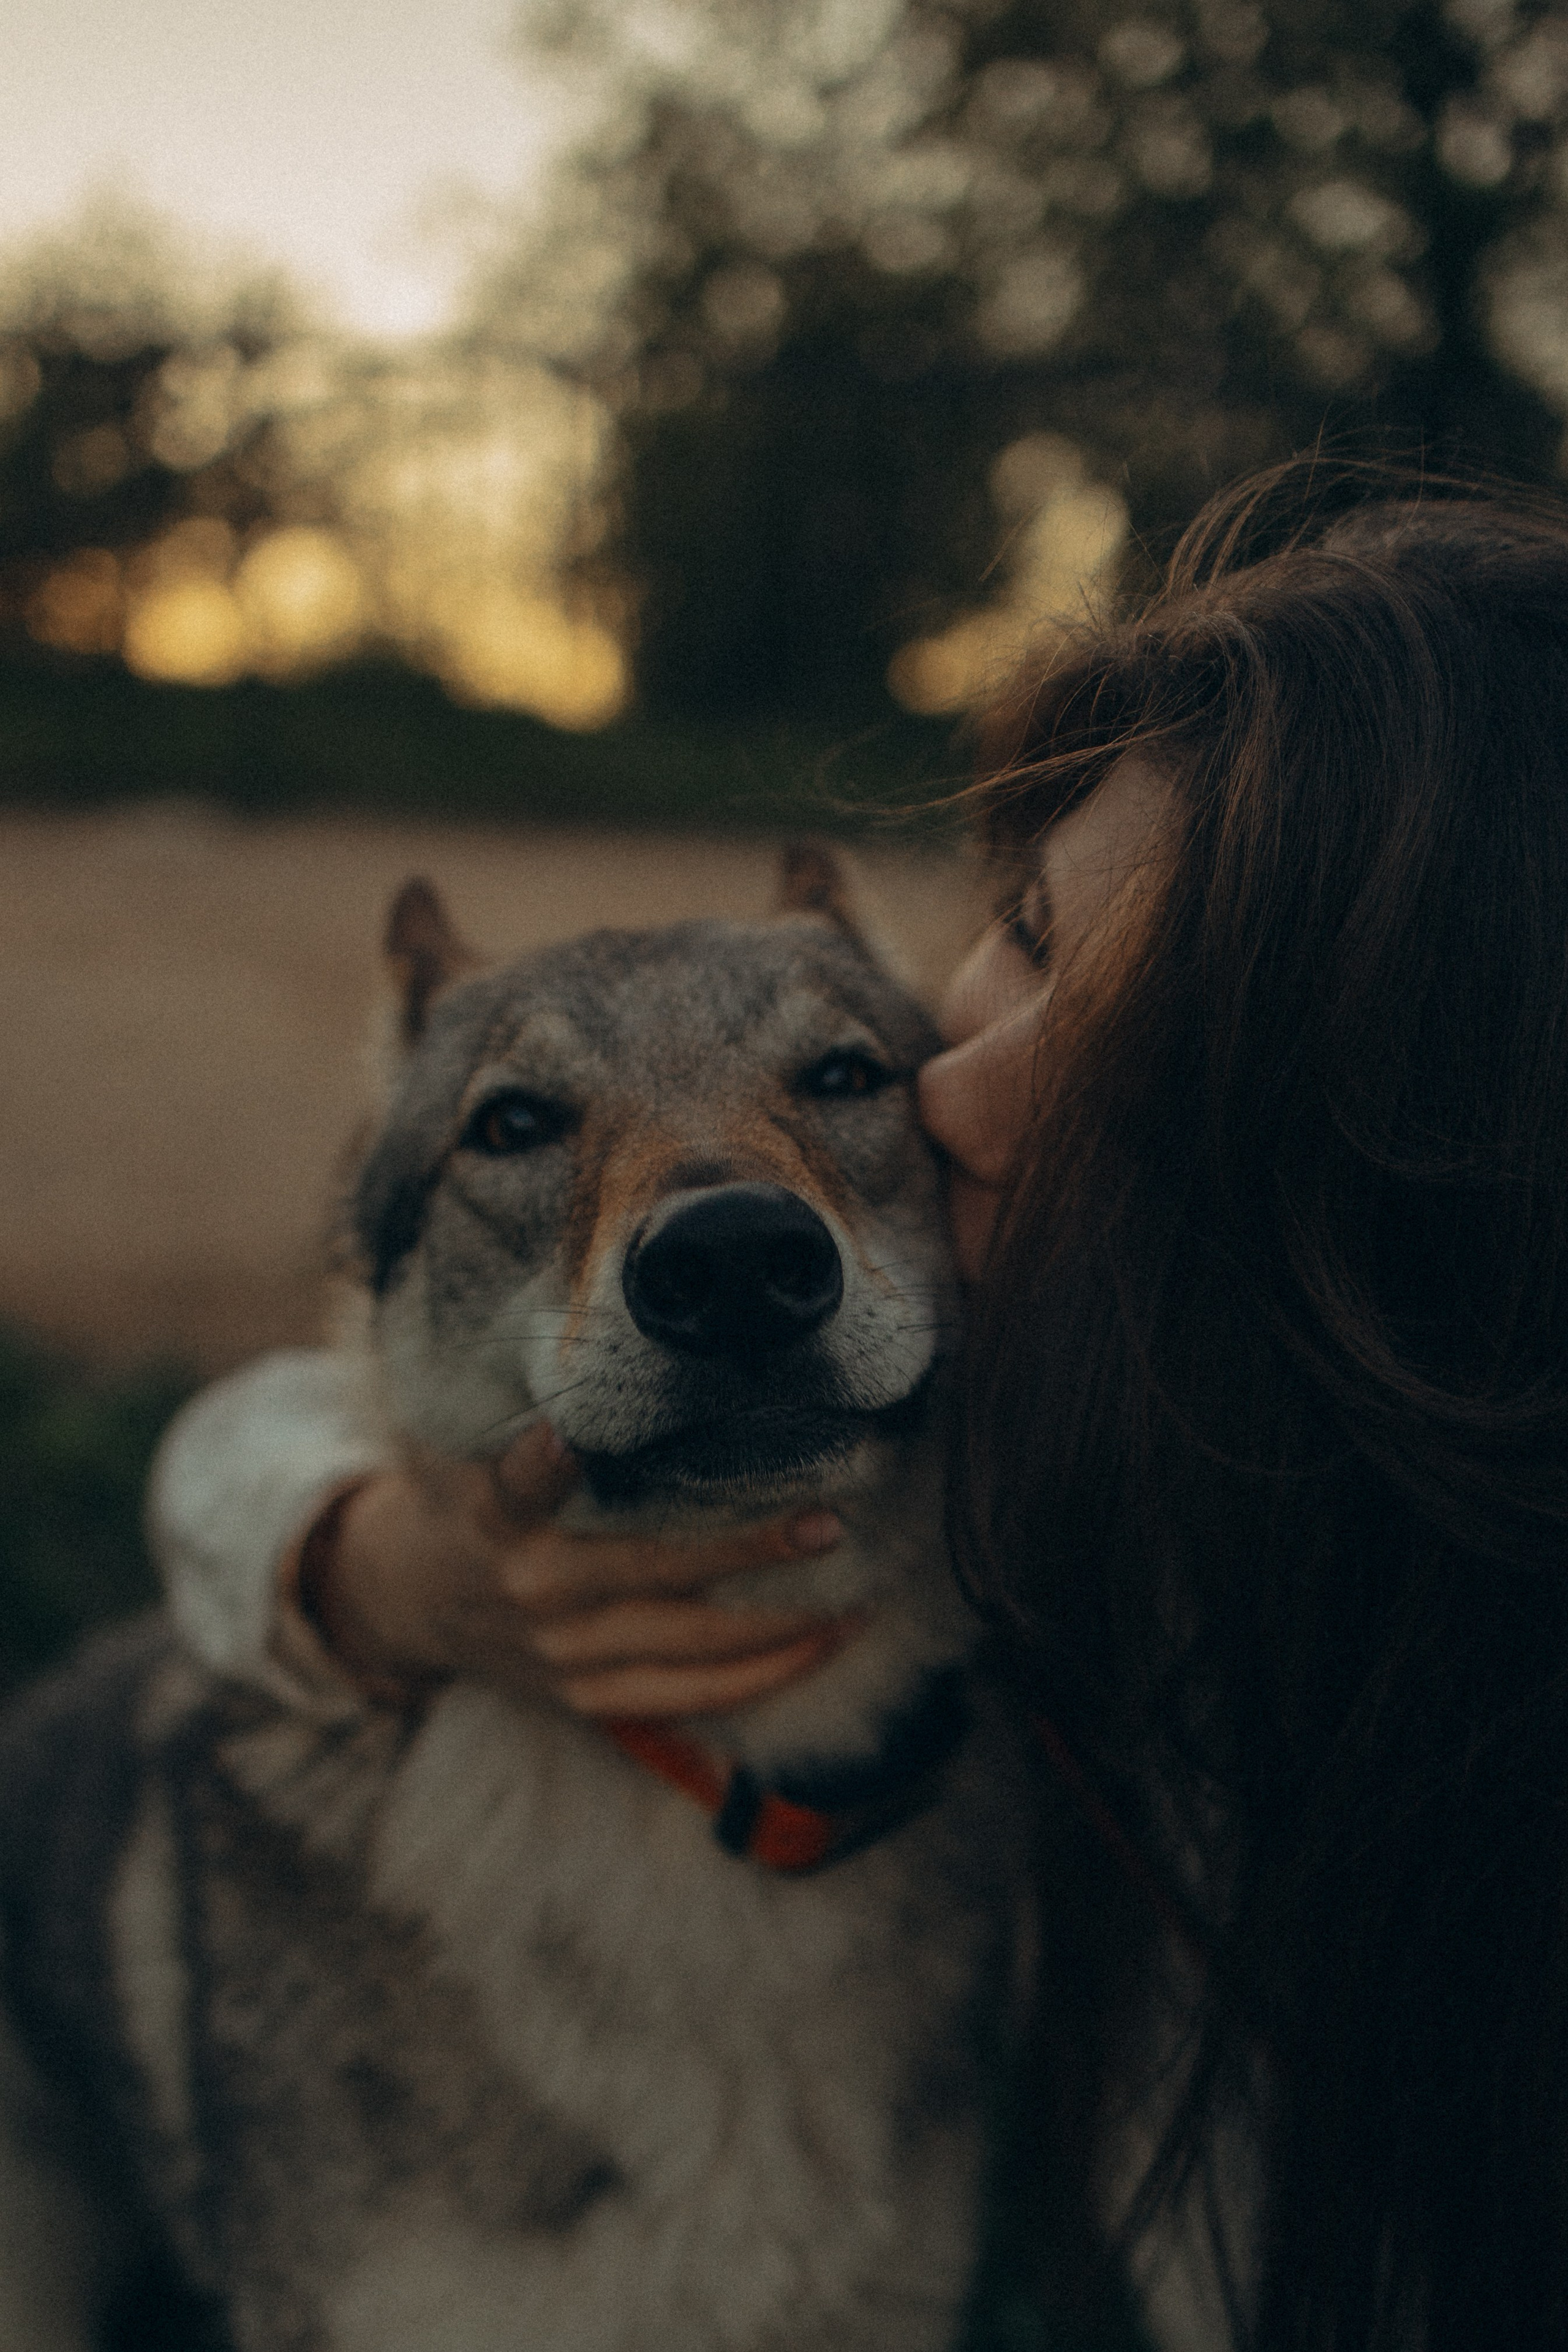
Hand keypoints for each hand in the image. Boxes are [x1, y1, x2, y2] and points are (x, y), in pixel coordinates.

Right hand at [300, 1423, 850, 1718]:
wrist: (406, 1603)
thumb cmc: (464, 1498)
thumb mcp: (466, 1440)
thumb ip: (524, 1405)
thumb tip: (611, 1331)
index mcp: (496, 1516)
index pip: (519, 1485)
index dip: (543, 1462)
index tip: (569, 1433)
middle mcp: (534, 1589)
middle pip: (653, 1573)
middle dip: (750, 1551)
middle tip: (827, 1524)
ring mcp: (563, 1653)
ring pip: (690, 1649)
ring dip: (782, 1629)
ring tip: (856, 1602)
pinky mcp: (585, 1697)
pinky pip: (688, 1699)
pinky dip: (760, 1679)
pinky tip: (821, 1646)